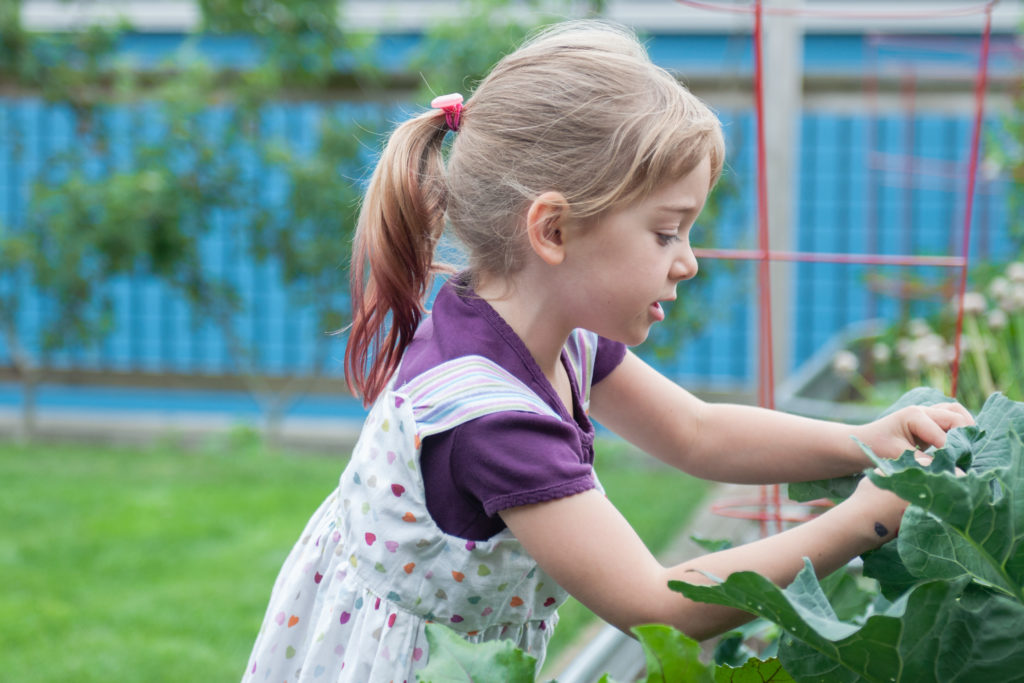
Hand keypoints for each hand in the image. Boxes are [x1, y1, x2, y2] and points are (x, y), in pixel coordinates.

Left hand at [853, 402, 974, 461]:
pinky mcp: (930, 421)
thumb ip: (925, 463)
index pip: (944, 434)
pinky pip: (952, 417)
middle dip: (963, 438)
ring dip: (966, 428)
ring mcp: (927, 413)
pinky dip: (960, 428)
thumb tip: (955, 473)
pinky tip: (961, 445)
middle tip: (965, 459)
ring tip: (967, 449)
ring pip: (957, 412)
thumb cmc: (877, 447)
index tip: (955, 470)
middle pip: (957, 417)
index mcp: (914, 415)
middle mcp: (924, 410)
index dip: (952, 453)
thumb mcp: (899, 456)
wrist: (863, 442)